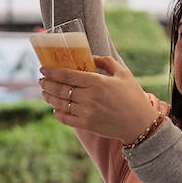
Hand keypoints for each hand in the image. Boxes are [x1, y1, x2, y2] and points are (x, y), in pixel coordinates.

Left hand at [39, 55, 157, 141]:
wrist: (140, 124)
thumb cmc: (133, 97)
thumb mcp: (124, 74)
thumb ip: (107, 62)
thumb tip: (91, 57)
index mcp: (97, 82)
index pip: (67, 75)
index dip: (52, 72)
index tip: (43, 69)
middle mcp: (89, 97)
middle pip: (60, 89)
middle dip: (47, 83)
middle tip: (41, 80)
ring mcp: (87, 112)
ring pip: (60, 103)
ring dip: (49, 97)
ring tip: (44, 92)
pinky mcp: (87, 125)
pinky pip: (65, 119)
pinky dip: (57, 113)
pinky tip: (55, 109)